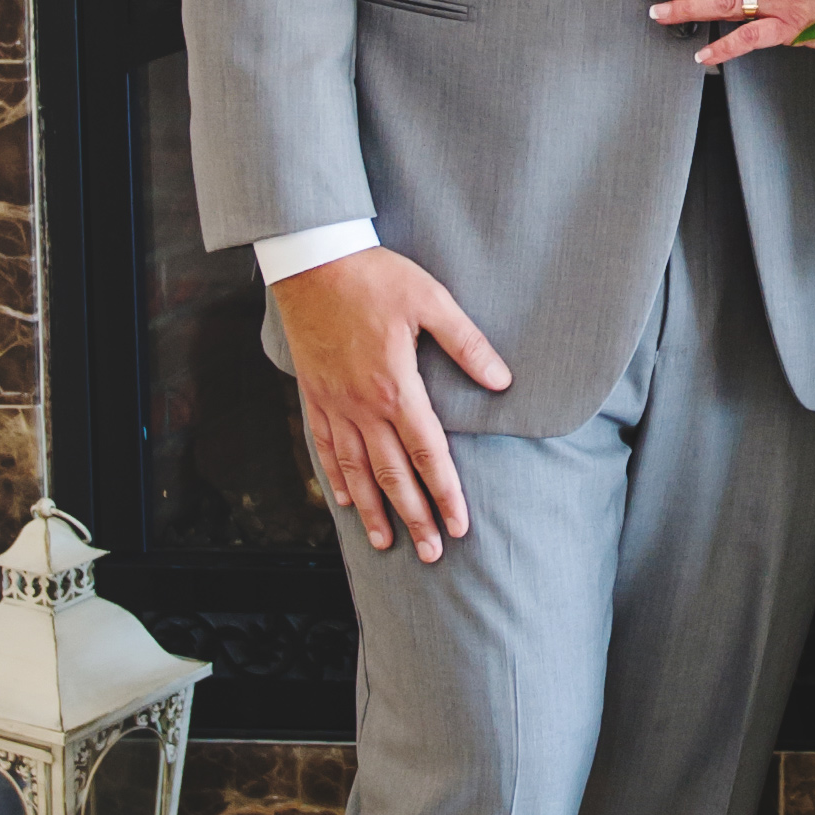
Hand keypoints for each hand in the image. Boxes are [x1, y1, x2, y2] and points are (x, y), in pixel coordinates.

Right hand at [274, 247, 508, 560]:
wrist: (311, 261)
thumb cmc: (375, 276)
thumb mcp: (431, 300)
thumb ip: (467, 343)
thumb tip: (502, 380)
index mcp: (396, 387)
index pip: (427, 454)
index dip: (445, 494)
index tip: (460, 525)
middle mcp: (363, 406)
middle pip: (393, 475)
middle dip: (414, 517)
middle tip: (431, 553)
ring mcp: (334, 404)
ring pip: (356, 471)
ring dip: (374, 511)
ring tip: (387, 543)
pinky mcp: (315, 396)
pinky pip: (325, 448)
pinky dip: (336, 480)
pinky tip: (346, 502)